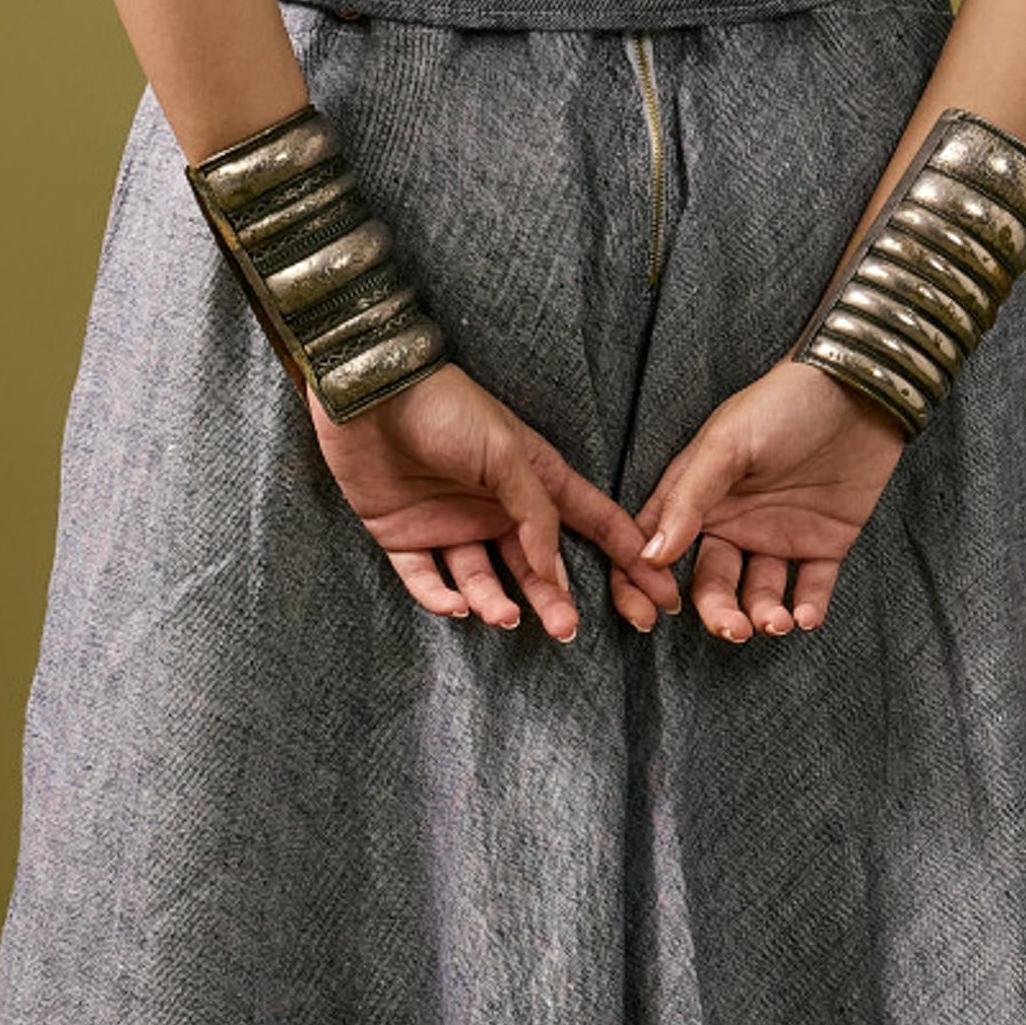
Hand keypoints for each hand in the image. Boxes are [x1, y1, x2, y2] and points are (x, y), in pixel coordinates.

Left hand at [309, 360, 680, 636]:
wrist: (366, 393)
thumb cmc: (446, 408)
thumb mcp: (506, 453)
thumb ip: (535, 514)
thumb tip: (554, 572)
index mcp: (532, 480)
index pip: (590, 524)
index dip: (627, 558)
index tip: (658, 596)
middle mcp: (496, 508)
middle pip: (536, 567)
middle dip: (555, 600)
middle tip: (567, 631)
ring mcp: (450, 524)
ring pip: (482, 581)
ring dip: (496, 603)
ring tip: (503, 616)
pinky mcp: (404, 536)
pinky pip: (426, 581)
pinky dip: (441, 599)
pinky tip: (456, 606)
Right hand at [635, 355, 907, 641]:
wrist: (860, 390)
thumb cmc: (783, 404)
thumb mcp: (726, 443)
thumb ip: (688, 500)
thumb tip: (651, 557)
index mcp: (698, 498)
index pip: (656, 549)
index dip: (643, 586)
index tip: (651, 618)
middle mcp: (733, 522)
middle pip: (711, 584)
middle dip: (718, 614)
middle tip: (733, 629)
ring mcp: (778, 535)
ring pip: (760, 595)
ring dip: (763, 616)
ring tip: (776, 622)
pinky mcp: (824, 543)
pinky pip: (811, 587)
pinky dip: (807, 609)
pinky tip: (805, 615)